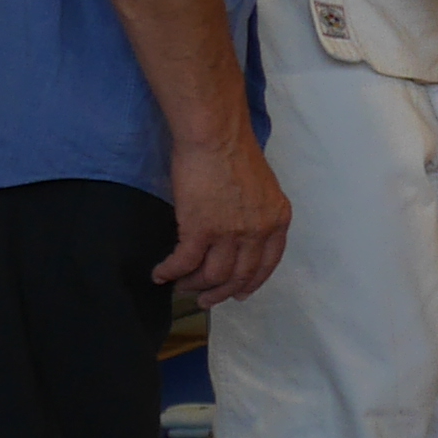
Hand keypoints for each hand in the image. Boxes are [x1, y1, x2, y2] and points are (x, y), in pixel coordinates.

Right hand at [153, 128, 289, 303]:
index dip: (252, 283)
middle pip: (240, 275)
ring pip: (213, 275)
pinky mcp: (201, 230)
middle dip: (221, 292)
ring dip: (194, 285)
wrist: (215, 136)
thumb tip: (240, 230)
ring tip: (182, 287)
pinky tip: (160, 275)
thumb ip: (256, 212)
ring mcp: (231, 233)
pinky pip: (184, 262)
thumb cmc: (233, 151)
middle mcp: (258, 231)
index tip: (240, 294)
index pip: (268, 263)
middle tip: (206, 301)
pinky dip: (171, 272)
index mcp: (277, 219)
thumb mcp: (261, 186)